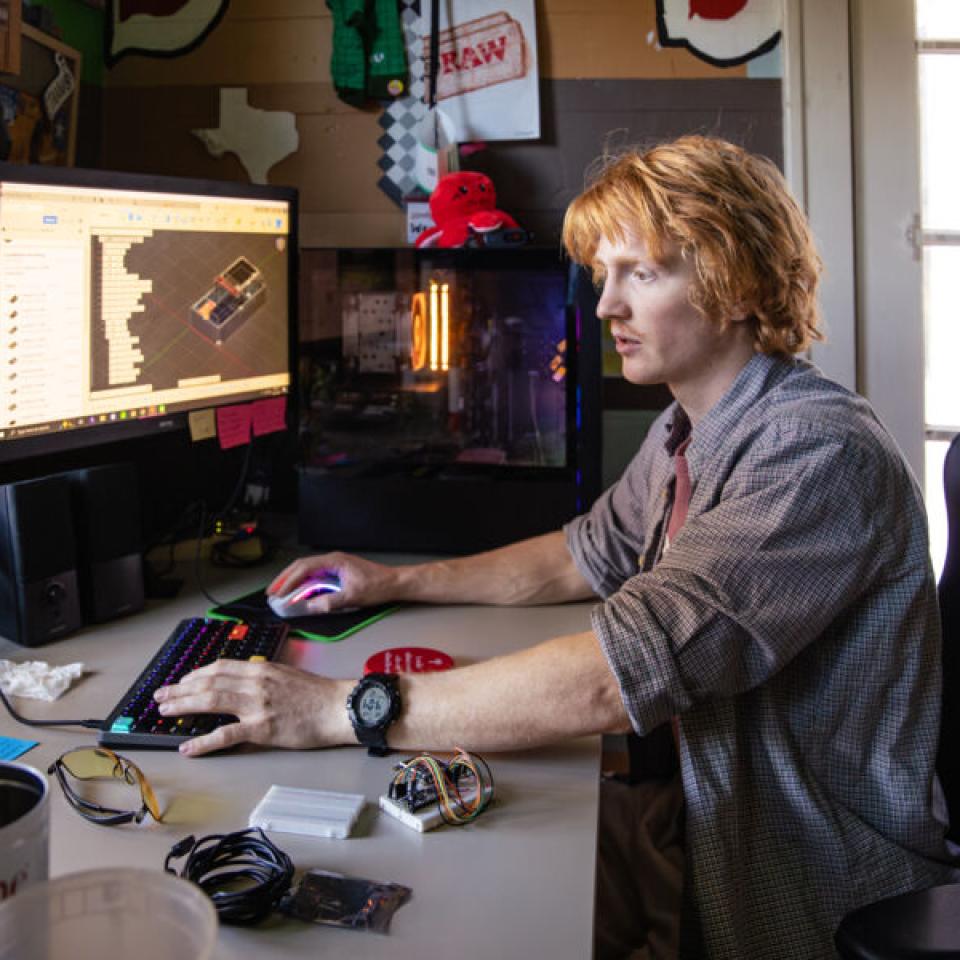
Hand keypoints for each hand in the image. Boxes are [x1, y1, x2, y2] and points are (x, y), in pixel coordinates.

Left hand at [153, 660, 351, 755]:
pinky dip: (203, 742)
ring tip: (165, 712)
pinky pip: (226, 734)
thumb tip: (243, 682)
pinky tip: (188, 747)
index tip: (182, 681)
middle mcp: (255, 683)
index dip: (196, 674)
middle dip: (180, 689)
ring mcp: (257, 705)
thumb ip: (262, 677)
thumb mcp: (286, 675)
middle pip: (209, 682)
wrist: (338, 707)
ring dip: (183, 706)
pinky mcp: (262, 729)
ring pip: (211, 701)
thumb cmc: (318, 694)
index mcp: (261, 669)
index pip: (220, 667)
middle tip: (161, 696)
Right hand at [266, 552, 402, 613]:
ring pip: (307, 570)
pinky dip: (303, 583)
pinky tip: (297, 592)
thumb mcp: (353, 596)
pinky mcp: (337, 573)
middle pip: (301, 566)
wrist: (394, 583)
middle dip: (285, 579)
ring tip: (280, 592)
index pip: (304, 568)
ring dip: (292, 580)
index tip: (279, 592)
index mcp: (334, 561)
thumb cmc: (378, 585)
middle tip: (272, 592)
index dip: (289, 581)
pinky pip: (315, 576)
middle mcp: (332, 560)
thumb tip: (311, 607)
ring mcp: (334, 565)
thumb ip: (330, 602)